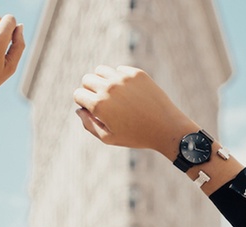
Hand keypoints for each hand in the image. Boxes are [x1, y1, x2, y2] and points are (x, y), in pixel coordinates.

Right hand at [74, 66, 195, 156]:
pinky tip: (128, 92)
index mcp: (99, 105)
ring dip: (102, 80)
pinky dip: (119, 78)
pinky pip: (119, 70)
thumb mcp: (108, 138)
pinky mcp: (136, 73)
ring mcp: (123, 78)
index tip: (92, 109)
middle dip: (90, 89)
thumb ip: (89, 124)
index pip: (78, 94)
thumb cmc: (136, 136)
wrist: (166, 128)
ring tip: (112, 93)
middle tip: (102, 102)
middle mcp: (109, 88)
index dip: (83, 103)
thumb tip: (80, 110)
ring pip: (101, 70)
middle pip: (87, 79)